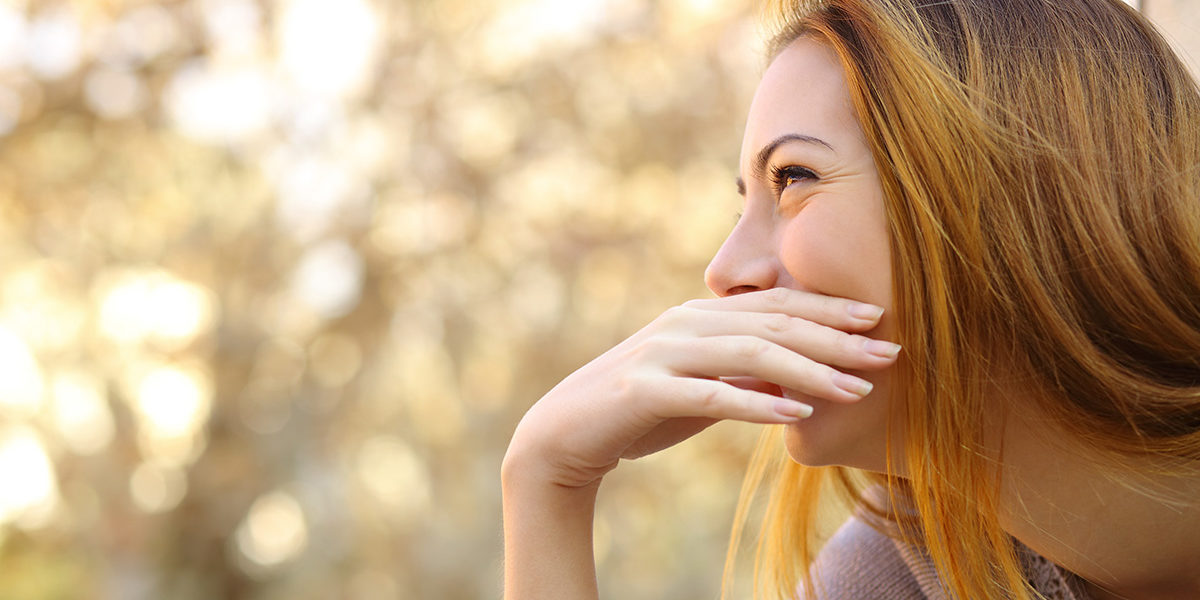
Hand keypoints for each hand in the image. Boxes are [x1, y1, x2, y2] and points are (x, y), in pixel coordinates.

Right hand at [503, 287, 899, 488]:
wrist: (565, 432)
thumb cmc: (639, 410)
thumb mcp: (701, 388)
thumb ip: (743, 376)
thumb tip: (797, 382)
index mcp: (701, 316)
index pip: (776, 305)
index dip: (830, 311)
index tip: (880, 321)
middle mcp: (685, 323)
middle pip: (773, 322)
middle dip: (835, 337)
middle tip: (889, 351)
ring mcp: (663, 354)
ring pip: (748, 353)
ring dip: (808, 371)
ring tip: (856, 391)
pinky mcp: (644, 390)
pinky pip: (710, 396)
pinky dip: (756, 404)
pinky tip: (796, 416)